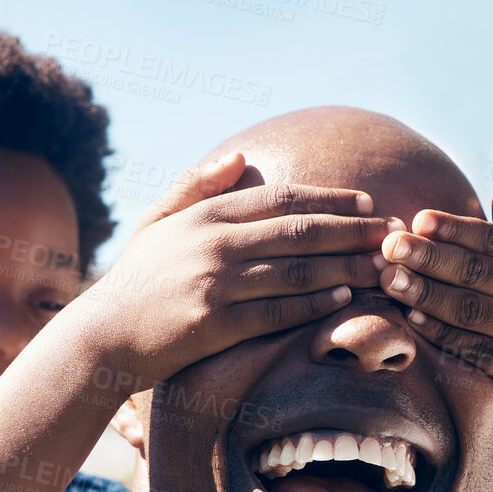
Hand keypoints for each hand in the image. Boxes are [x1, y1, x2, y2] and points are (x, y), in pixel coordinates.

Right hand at [69, 151, 396, 389]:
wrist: (103, 336)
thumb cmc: (134, 281)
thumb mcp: (157, 222)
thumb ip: (196, 185)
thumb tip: (240, 155)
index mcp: (205, 215)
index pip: (282, 199)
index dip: (329, 200)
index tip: (365, 204)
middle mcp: (213, 244)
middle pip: (300, 231)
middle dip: (352, 231)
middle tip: (390, 234)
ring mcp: (214, 284)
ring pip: (296, 270)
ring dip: (346, 267)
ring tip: (380, 267)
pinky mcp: (214, 325)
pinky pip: (277, 312)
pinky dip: (313, 304)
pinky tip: (342, 298)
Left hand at [377, 185, 492, 452]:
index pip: (491, 240)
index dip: (454, 228)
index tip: (415, 219)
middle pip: (477, 271)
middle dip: (430, 257)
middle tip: (389, 247)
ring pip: (472, 309)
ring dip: (427, 293)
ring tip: (389, 280)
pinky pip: (476, 348)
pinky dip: (443, 333)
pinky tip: (413, 320)